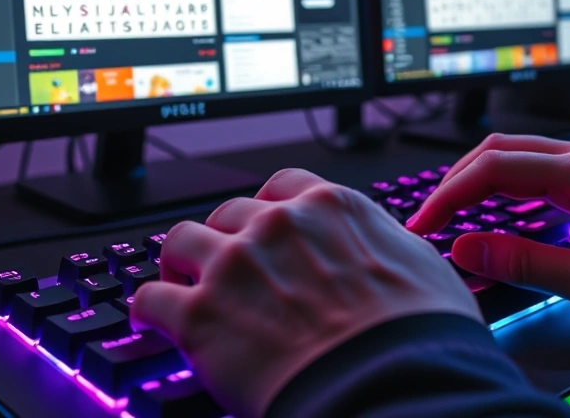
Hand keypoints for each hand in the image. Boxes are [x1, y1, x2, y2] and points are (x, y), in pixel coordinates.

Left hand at [131, 169, 480, 417]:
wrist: (395, 384)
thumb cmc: (419, 335)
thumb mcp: (422, 266)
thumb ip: (385, 247)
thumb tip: (387, 253)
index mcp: (329, 207)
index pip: (283, 186)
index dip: (268, 210)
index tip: (264, 227)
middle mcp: (276, 225)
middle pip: (228, 213)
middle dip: (226, 238)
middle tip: (227, 266)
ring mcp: (234, 265)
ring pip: (180, 241)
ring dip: (179, 262)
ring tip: (179, 282)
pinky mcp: (200, 315)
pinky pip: (150, 297)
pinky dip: (148, 309)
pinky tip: (152, 320)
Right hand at [408, 134, 569, 326]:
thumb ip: (527, 263)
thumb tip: (470, 249)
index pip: (492, 168)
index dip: (448, 195)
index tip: (424, 224)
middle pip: (498, 150)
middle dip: (455, 182)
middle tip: (429, 219)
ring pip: (518, 156)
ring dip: (479, 182)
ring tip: (453, 217)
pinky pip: (540, 170)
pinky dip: (507, 188)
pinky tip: (497, 213)